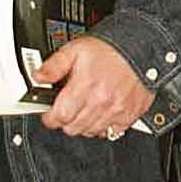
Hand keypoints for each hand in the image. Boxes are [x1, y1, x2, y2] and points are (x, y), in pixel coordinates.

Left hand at [37, 35, 154, 138]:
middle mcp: (101, 101)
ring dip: (83, 124)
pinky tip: (101, 114)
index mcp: (86, 86)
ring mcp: (117, 110)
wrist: (142, 48)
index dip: (50, 117)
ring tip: (84, 109)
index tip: (49, 113)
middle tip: (67, 108)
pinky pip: (111, 133)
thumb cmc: (110, 49)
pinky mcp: (130, 115)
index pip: (60, 117)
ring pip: (90, 132)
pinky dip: (103, 127)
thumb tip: (38, 77)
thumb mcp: (76, 49)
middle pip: (73, 128)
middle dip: (65, 120)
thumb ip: (54, 64)